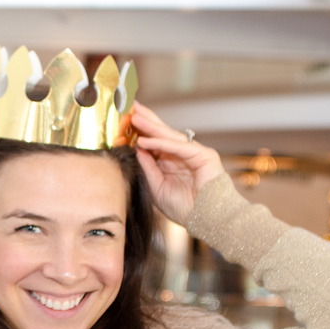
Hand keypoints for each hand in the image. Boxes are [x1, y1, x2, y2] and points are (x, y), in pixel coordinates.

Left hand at [132, 102, 224, 226]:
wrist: (206, 220)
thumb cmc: (185, 208)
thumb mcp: (157, 187)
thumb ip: (148, 168)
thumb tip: (137, 149)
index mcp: (172, 163)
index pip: (154, 143)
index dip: (140, 133)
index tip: (123, 125)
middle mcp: (183, 155)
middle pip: (161, 134)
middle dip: (146, 121)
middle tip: (130, 108)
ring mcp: (194, 153)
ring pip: (169, 136)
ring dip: (151, 126)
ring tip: (135, 117)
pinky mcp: (203, 155)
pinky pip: (178, 147)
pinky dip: (161, 143)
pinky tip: (145, 140)